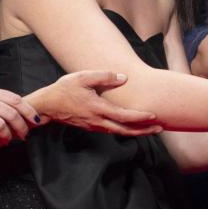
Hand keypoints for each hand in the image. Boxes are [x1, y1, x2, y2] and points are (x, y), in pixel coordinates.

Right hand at [30, 70, 161, 135]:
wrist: (47, 106)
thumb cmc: (64, 89)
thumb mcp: (82, 77)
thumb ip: (103, 77)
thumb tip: (123, 78)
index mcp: (98, 108)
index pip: (124, 116)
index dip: (140, 118)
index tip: (154, 117)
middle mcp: (98, 121)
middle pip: (125, 130)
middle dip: (144, 130)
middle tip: (160, 128)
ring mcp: (95, 126)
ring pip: (119, 132)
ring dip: (136, 131)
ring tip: (151, 129)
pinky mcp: (92, 126)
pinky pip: (112, 130)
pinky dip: (125, 130)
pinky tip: (132, 126)